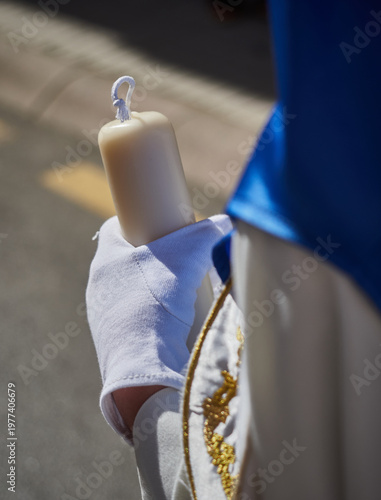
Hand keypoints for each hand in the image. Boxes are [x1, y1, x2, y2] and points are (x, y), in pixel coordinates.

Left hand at [86, 214, 231, 440]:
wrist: (144, 367)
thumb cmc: (156, 303)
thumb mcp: (187, 257)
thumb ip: (207, 234)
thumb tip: (226, 221)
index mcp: (105, 259)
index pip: (115, 228)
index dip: (138, 222)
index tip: (161, 226)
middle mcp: (98, 286)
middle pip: (126, 260)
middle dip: (153, 257)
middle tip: (179, 260)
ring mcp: (103, 317)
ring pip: (130, 290)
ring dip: (152, 289)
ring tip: (179, 295)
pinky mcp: (113, 342)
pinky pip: (133, 318)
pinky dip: (150, 316)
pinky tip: (170, 324)